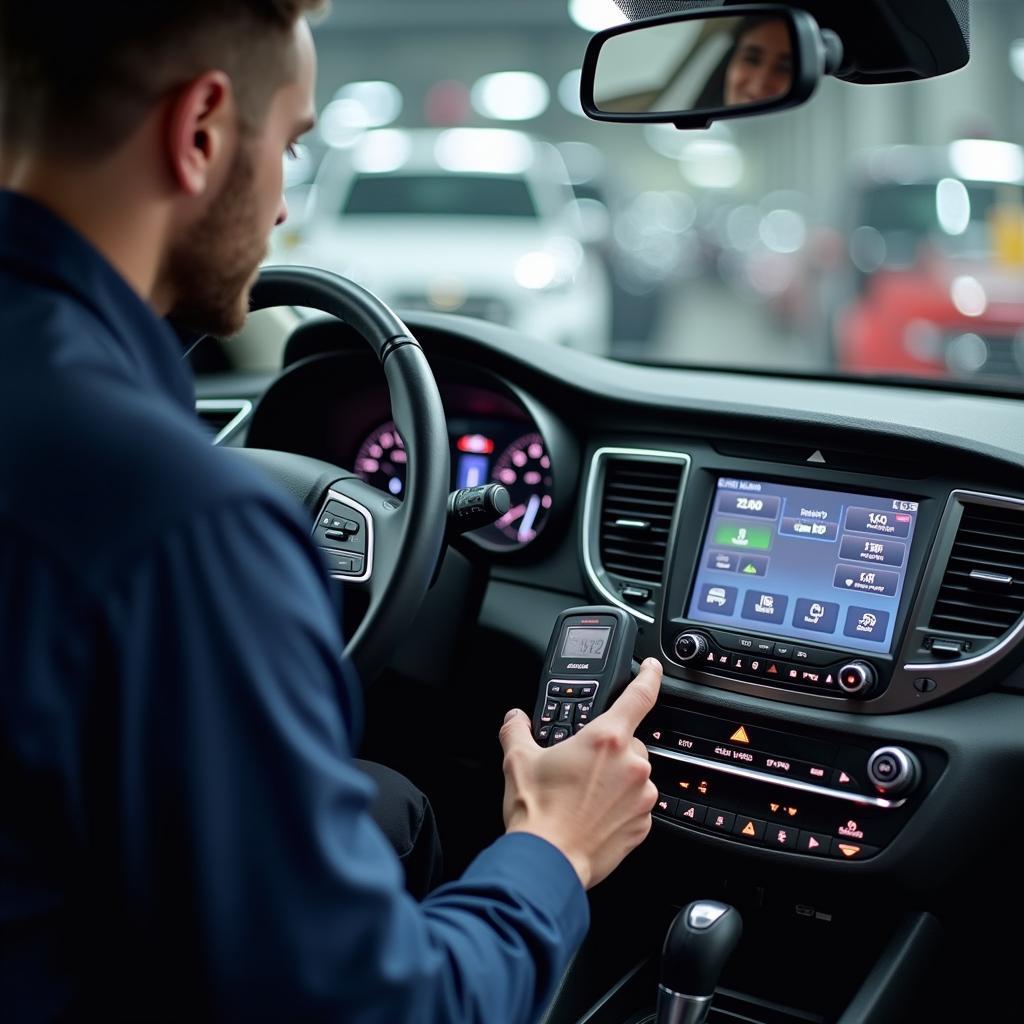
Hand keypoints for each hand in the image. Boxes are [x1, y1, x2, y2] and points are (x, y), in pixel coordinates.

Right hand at [498, 658, 662, 889]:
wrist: (547, 862)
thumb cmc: (537, 813)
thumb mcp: (518, 760)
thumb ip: (518, 730)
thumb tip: (515, 719)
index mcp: (606, 739)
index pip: (640, 695)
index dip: (650, 676)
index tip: (652, 668)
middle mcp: (631, 765)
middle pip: (629, 742)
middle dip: (608, 750)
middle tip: (580, 766)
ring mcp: (641, 796)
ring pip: (634, 775)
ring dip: (615, 779)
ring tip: (583, 795)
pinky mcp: (644, 825)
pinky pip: (636, 805)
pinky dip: (620, 806)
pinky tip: (593, 814)